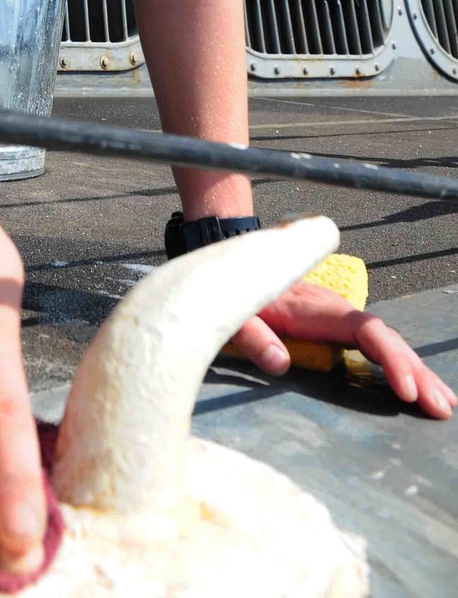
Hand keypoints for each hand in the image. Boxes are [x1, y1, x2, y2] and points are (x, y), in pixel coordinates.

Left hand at [228, 280, 456, 417]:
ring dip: (415, 368)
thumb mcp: (232, 313)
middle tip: (441, 407)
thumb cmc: (232, 289)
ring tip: (442, 401)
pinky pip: (373, 342)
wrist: (232, 261)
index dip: (390, 358)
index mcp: (313, 308)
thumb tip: (279, 364)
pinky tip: (415, 383)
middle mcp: (333, 308)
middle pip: (385, 337)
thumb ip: (251, 335)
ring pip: (385, 339)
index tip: (405, 390)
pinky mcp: (334, 322)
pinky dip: (398, 362)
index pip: (364, 330)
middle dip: (415, 371)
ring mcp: (337, 314)